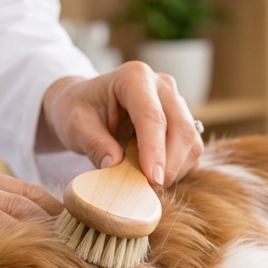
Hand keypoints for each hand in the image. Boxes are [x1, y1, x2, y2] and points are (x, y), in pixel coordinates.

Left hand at [39, 62, 202, 186]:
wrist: (86, 105)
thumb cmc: (78, 110)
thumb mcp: (75, 125)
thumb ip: (94, 144)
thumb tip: (114, 166)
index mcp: (134, 77)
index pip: (152, 116)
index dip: (155, 150)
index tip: (153, 180)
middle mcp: (162, 86)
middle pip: (181, 128)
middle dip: (169, 164)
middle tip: (148, 190)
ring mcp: (176, 103)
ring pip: (190, 142)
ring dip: (174, 170)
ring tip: (145, 183)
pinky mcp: (183, 122)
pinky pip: (191, 151)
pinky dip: (177, 169)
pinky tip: (153, 175)